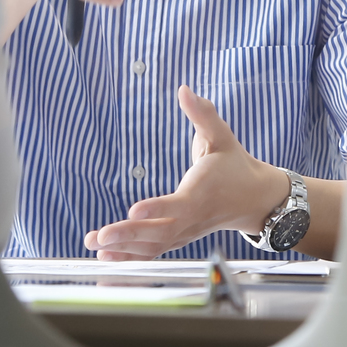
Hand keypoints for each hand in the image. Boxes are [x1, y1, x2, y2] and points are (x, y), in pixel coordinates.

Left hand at [86, 87, 289, 259]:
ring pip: (154, 247)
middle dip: (129, 235)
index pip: (179, 205)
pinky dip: (129, 256)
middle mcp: (192, 218)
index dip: (158, 208)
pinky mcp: (178, 239)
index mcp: (203, 193)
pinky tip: (105, 255)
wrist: (253, 199)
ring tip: (93, 245)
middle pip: (160, 232)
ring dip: (123, 249)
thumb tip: (184, 90)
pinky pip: (153, 251)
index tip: (134, 209)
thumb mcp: (222, 136)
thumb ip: (203, 115)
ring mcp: (185, 232)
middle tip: (101, 236)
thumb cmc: (234, 165)